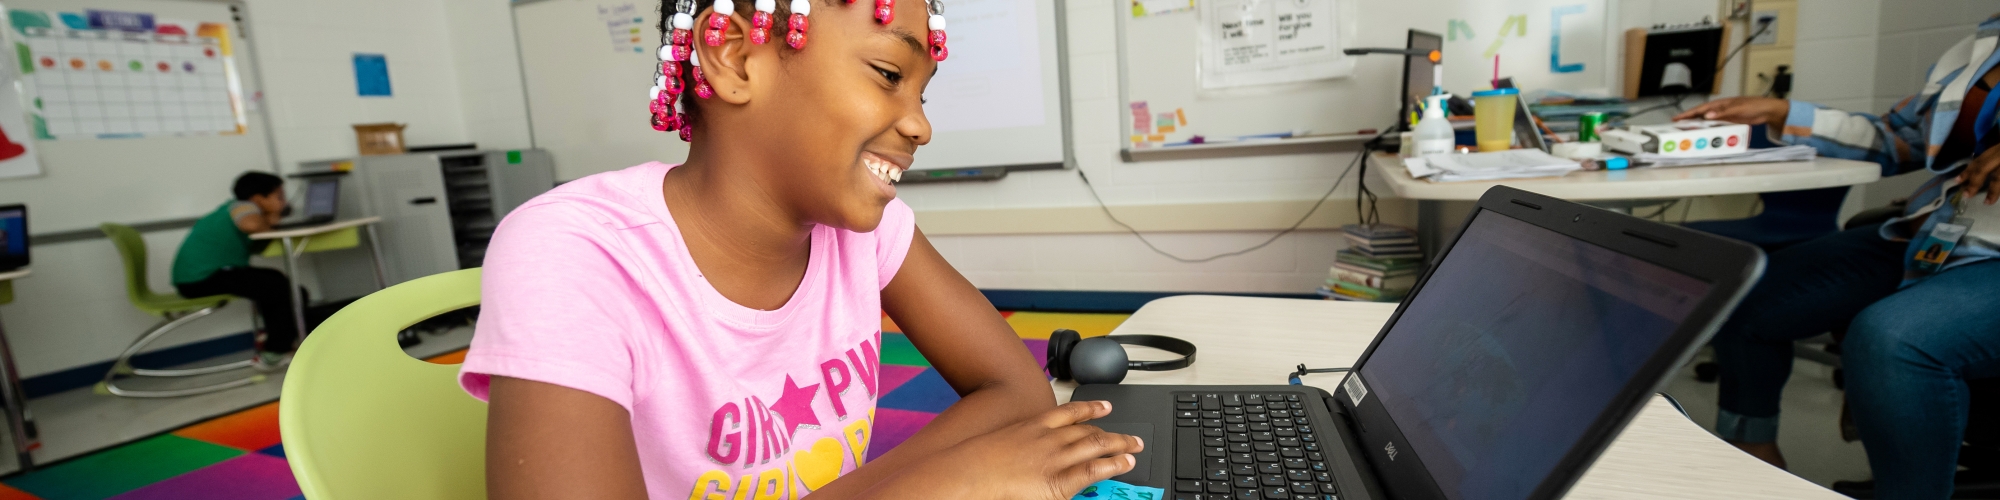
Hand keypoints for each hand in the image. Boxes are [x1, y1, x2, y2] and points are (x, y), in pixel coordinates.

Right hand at [880, 401, 1142, 499]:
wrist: (964, 474)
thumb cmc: (972, 462)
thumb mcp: (996, 445)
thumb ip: (1015, 444)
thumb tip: (1023, 450)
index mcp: (1031, 426)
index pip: (1067, 413)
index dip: (1089, 409)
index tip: (1104, 406)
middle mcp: (1047, 438)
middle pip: (1087, 431)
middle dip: (1112, 431)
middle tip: (1130, 434)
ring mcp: (1053, 458)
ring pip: (1095, 446)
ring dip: (1118, 445)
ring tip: (1134, 447)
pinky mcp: (1057, 480)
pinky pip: (1091, 471)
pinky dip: (1110, 465)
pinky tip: (1123, 463)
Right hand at [1673, 97, 1789, 125]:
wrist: (1767, 111)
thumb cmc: (1753, 105)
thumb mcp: (1737, 108)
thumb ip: (1722, 112)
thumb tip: (1707, 116)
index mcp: (1719, 104)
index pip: (1699, 109)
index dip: (1687, 114)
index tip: (1676, 118)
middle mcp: (1719, 110)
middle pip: (1700, 116)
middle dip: (1689, 121)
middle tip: (1677, 128)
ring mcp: (1723, 117)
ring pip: (1707, 122)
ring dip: (1698, 127)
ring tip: (1687, 133)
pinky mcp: (1729, 122)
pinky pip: (1715, 127)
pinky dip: (1709, 131)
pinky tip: (1704, 135)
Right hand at [1962, 146, 1999, 204]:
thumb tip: (1998, 188)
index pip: (1999, 177)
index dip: (1993, 190)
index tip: (1987, 203)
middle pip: (1985, 165)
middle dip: (1974, 180)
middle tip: (1966, 194)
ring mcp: (1999, 146)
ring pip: (1982, 157)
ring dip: (1969, 170)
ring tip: (1958, 181)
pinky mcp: (1999, 144)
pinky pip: (1986, 153)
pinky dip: (1976, 161)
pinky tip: (1970, 168)